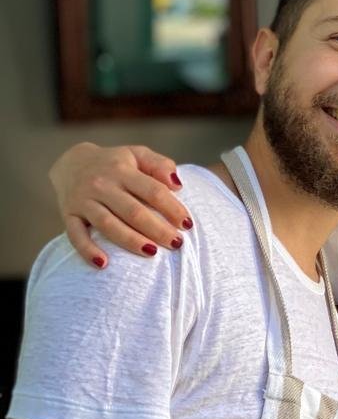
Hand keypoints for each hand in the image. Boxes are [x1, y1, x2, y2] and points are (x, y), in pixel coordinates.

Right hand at [48, 143, 191, 267]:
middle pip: (133, 211)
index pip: (153, 191)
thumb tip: (178, 184)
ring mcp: (83, 201)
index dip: (172, 208)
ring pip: (108, 224)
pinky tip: (103, 264)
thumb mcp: (138, 154)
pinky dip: (87, 250)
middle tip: (177, 244)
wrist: (72, 162)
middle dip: (157, 229)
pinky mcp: (68, 215)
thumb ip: (160, 165)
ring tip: (151, 253)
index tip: (188, 224)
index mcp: (122, 170)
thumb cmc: (115, 162)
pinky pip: (75, 235)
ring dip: (130, 241)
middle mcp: (102, 185)